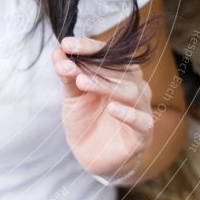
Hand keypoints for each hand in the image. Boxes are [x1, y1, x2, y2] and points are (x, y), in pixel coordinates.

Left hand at [52, 36, 154, 180]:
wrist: (90, 155)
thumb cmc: (84, 119)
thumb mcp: (72, 96)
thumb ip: (67, 76)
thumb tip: (57, 53)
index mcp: (118, 74)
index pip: (107, 53)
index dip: (88, 47)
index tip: (66, 44)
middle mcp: (133, 87)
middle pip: (121, 70)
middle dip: (95, 64)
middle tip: (70, 64)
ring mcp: (140, 110)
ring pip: (131, 92)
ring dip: (106, 85)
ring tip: (83, 82)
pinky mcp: (142, 134)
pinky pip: (141, 121)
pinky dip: (128, 114)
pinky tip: (112, 108)